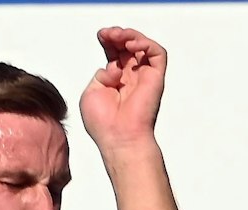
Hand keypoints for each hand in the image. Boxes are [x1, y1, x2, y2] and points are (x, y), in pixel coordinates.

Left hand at [81, 28, 166, 155]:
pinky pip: (157, 53)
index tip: (101, 34)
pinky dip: (146, 44)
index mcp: (114, 80)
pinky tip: (131, 45)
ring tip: (118, 36)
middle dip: (118, 35)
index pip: (114, 53)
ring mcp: (144, 76)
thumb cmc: (103, 123)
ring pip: (143, 46)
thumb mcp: (91, 93)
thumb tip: (112, 66)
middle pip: (128, 46)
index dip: (109, 41)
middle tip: (108, 33)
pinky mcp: (156, 77)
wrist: (118, 137)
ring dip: (130, 36)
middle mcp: (130, 76)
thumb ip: (100, 75)